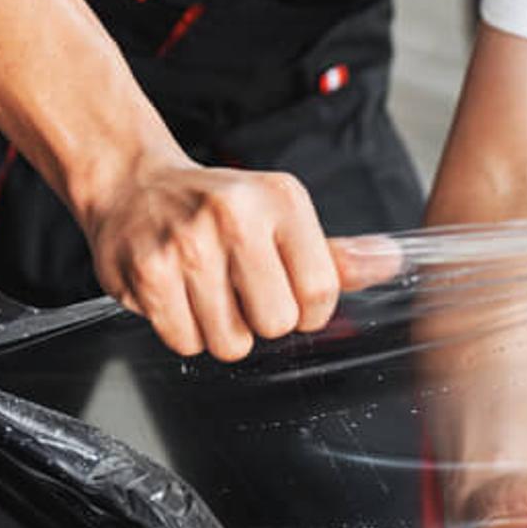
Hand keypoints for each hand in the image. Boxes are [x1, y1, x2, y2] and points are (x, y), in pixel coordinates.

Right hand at [81, 153, 401, 360]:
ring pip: (230, 342)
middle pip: (277, 323)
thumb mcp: (281, 217)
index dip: (305, 309)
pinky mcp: (148, 273)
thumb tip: (393, 262)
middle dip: (259, 320)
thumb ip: (336, 254)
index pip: (321, 293)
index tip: (282, 289)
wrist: (133, 185)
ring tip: (203, 288)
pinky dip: (183, 330)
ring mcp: (188, 244)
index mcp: (281, 199)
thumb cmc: (216, 208)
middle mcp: (235, 215)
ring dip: (218, 329)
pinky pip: (186, 342)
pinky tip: (176, 294)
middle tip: (235, 288)